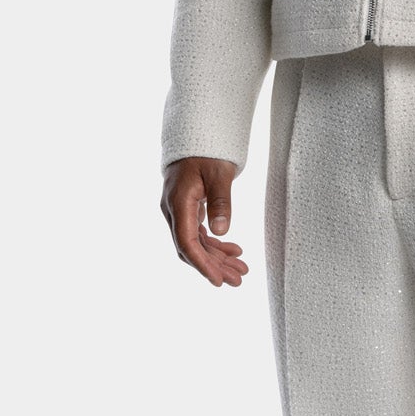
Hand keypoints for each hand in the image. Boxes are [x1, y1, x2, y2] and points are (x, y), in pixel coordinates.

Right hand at [160, 157, 248, 287]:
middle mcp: (174, 211)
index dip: (202, 264)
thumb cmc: (207, 150)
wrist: (195, 134)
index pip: (187, 243)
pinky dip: (215, 244)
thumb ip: (220, 201)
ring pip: (197, 243)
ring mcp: (179, 211)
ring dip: (217, 258)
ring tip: (241, 270)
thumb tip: (221, 231)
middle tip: (238, 280)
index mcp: (178, 203)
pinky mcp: (187, 209)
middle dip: (214, 266)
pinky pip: (199, 233)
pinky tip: (233, 251)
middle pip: (192, 248)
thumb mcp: (219, 173)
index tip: (218, 281)